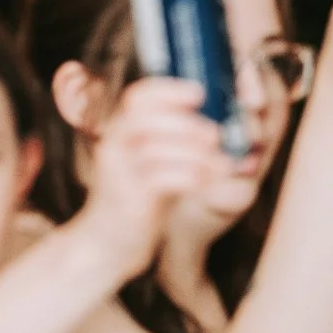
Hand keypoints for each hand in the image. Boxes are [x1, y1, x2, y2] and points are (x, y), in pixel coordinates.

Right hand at [75, 77, 226, 277]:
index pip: (138, 97)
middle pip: (147, 118)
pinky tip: (207, 181)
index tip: (199, 95)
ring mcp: (119, 173)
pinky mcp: (130, 199)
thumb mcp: (155, 160)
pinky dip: (191, 176)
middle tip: (217, 136)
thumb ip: (175, 139)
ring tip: (222, 164)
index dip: (169, 90)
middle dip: (189, 124)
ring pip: (156, 148)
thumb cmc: (141, 196)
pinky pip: (162, 179)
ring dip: (197, 153)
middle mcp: (114, 147)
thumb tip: (219, 121)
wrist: (110, 243)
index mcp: (120, 131)